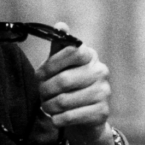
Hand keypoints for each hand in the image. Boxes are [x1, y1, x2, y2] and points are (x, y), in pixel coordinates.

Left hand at [38, 23, 114, 144]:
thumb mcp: (61, 65)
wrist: (86, 118)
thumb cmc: (69, 86)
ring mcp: (104, 92)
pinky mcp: (102, 113)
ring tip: (47, 107)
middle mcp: (100, 71)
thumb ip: (59, 46)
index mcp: (90, 56)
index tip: (39, 75)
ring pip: (65, 100)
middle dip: (45, 89)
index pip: (72, 52)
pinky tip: (55, 118)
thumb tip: (61, 25)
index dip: (51, 64)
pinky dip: (58, 119)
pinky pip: (71, 116)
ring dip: (49, 106)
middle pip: (64, 79)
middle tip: (41, 94)